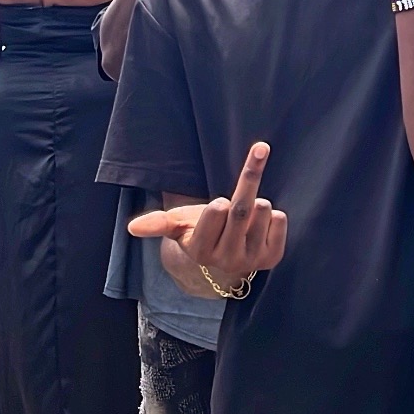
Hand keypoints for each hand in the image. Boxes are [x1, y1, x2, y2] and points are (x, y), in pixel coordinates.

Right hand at [129, 142, 286, 289]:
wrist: (221, 264)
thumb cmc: (198, 232)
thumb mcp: (177, 226)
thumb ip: (158, 223)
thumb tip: (132, 227)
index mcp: (200, 250)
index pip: (217, 212)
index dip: (219, 204)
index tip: (219, 202)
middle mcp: (228, 259)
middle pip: (243, 209)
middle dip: (249, 178)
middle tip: (260, 149)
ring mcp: (252, 259)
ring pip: (263, 212)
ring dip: (258, 203)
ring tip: (245, 211)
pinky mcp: (273, 257)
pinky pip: (281, 222)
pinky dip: (273, 215)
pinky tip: (260, 224)